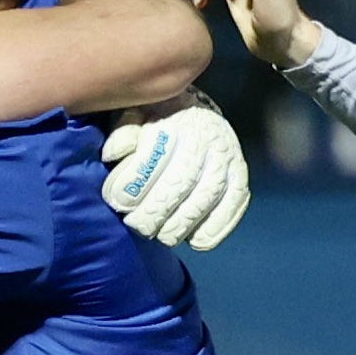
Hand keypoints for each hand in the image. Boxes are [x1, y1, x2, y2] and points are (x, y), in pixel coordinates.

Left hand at [101, 92, 250, 248]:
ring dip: (181, 224)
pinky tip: (194, 239)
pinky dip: (214, 228)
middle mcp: (206, 137)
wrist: (195, 114)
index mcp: (174, 120)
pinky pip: (233, 207)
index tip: (116, 200)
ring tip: (161, 236)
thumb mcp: (133, 117)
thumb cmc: (155, 122)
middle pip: (181, 182)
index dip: (132, 184)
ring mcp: (227, 158)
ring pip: (206, 198)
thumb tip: (115, 154)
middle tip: (137, 225)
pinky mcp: (240, 177)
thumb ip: (123, 133)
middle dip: (155, 211)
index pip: (153, 157)